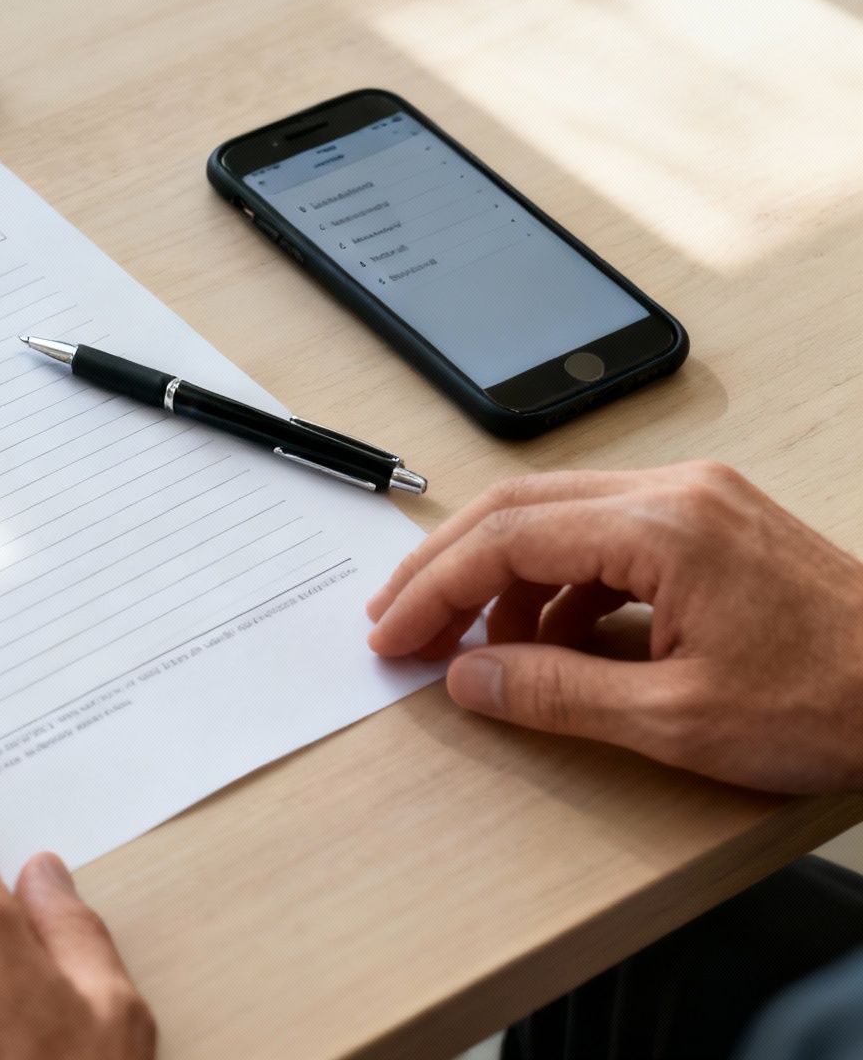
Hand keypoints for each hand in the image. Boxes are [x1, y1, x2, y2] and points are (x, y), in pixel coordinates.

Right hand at [366, 461, 862, 792]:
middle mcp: (675, 492)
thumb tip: (467, 677)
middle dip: (445, 569)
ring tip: (474, 649)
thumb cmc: (835, 702)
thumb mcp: (676, 720)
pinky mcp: (714, 524)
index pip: (505, 538)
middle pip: (517, 507)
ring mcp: (698, 501)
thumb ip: (554, 693)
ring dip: (501, 578)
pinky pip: (605, 534)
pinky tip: (550, 640)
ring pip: (556, 515)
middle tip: (398, 624)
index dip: (433, 590)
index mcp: (662, 527)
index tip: (392, 635)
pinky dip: (558, 582)